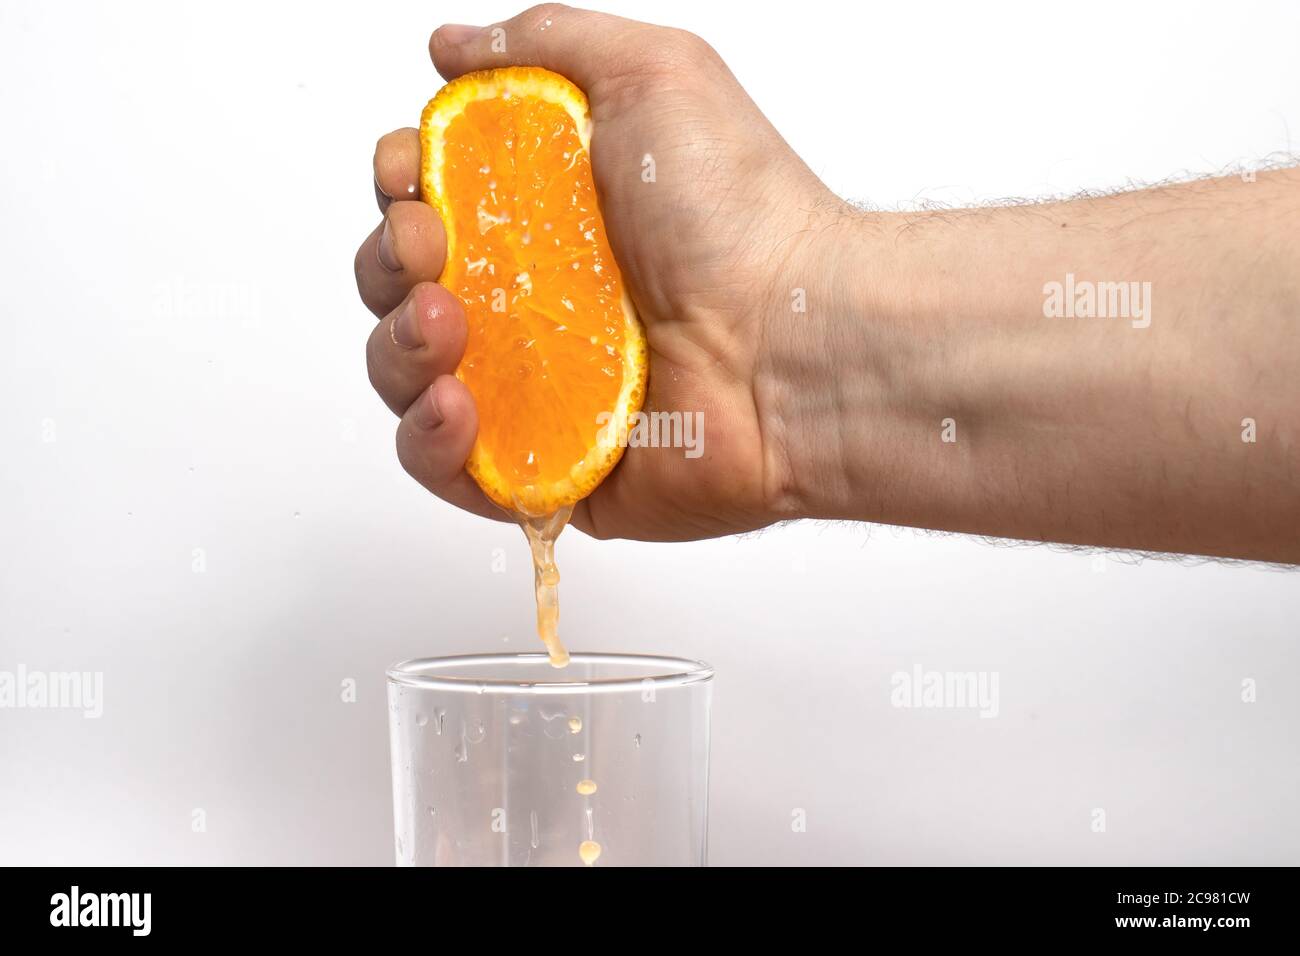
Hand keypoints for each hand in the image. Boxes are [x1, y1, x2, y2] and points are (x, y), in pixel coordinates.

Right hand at [355, 4, 846, 540]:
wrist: (799, 341)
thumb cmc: (741, 215)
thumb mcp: (652, 74)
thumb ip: (543, 46)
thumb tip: (453, 48)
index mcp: (550, 217)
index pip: (431, 202)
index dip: (402, 187)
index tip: (414, 176)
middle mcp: (538, 302)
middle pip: (405, 287)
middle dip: (391, 261)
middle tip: (432, 248)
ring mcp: (539, 389)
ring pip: (409, 377)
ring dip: (397, 350)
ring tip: (444, 327)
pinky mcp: (551, 467)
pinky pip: (450, 470)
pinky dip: (428, 443)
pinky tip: (454, 405)